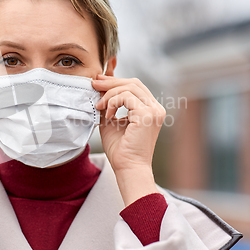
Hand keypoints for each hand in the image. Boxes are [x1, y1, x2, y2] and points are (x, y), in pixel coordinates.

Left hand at [92, 75, 165, 204]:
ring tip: (99, 106)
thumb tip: (99, 87)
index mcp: (150, 109)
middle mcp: (156, 108)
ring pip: (129, 87)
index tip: (98, 82)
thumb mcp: (111, 121)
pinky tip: (107, 115)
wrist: (127, 168)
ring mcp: (154, 111)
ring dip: (110, 94)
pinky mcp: (147, 115)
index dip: (116, 81)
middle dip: (111, 82)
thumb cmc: (120, 149)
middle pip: (133, 83)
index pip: (134, 86)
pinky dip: (113, 102)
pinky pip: (126, 97)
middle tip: (94, 83)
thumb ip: (109, 105)